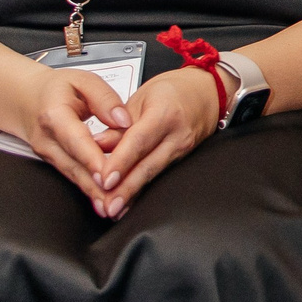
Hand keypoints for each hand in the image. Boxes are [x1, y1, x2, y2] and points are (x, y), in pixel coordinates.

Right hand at [9, 67, 131, 216]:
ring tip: (111, 207)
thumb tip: (124, 120)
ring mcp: (48, 153)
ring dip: (91, 193)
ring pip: (72, 175)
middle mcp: (48, 138)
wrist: (24, 99)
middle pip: (73, 164)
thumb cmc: (58, 88)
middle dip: (94, 184)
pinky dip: (87, 190)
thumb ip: (105, 98)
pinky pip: (72, 176)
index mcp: (54, 114)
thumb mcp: (83, 80)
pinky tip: (102, 203)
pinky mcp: (53, 161)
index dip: (91, 157)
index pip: (75, 139)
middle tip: (114, 200)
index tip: (107, 172)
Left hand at [92, 66, 223, 218]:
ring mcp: (183, 149)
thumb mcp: (140, 99)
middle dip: (126, 188)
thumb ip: (117, 126)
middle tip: (108, 206)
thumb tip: (94, 146)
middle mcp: (177, 135)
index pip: (139, 141)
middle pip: (148, 165)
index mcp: (165, 113)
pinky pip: (159, 175)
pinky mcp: (182, 159)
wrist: (207, 92)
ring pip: (154, 174)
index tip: (104, 179)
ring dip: (133, 194)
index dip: (121, 162)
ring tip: (115, 210)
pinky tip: (130, 202)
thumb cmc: (172, 91)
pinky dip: (143, 190)